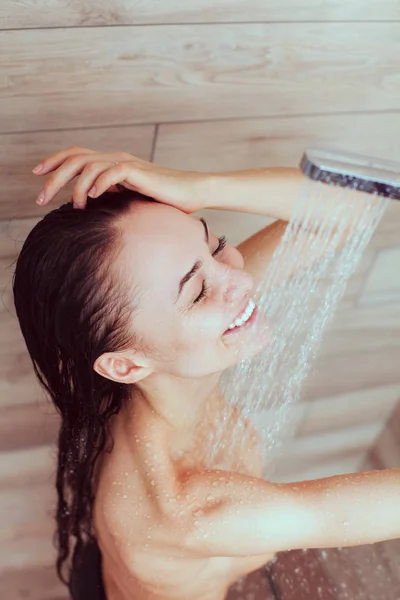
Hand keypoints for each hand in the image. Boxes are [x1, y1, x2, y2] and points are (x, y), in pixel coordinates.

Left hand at [32, 146, 210, 212]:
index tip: (37, 175)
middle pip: (75, 159)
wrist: (192, 192)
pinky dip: (99, 183)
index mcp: (112, 162)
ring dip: (75, 186)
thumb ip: (110, 195)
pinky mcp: (138, 172)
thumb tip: (85, 203)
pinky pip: (112, 173)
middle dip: (54, 177)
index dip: (54, 162)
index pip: (76, 155)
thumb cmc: (164, 199)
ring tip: (74, 206)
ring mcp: (126, 163)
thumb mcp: (130, 198)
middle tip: (41, 199)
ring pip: (89, 165)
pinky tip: (93, 198)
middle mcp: (116, 159)